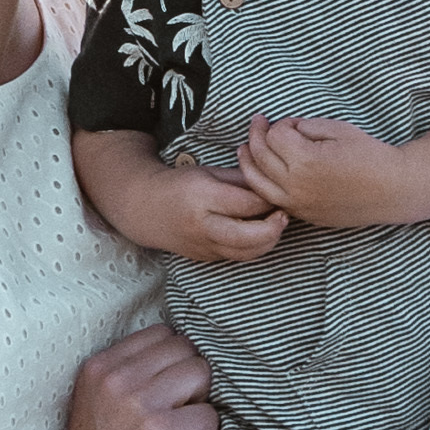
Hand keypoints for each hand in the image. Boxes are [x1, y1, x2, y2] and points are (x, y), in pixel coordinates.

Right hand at [43, 324, 224, 429]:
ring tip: (184, 427)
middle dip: (191, 378)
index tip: (168, 389)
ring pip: (201, 374)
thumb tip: (183, 352)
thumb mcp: (96, 403)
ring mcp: (139, 405)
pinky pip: (209, 415)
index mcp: (98, 366)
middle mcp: (116, 379)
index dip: (174, 360)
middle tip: (180, 409)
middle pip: (184, 349)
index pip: (161, 333)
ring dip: (201, 402)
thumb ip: (128, 373)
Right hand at [120, 152, 291, 264]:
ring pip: (246, 253)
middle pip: (249, 236)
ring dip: (268, 241)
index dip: (269, 200)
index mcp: (203, 197)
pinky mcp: (206, 258)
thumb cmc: (180, 185)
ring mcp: (203, 245)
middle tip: (284, 215)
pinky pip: (237, 257)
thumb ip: (240, 178)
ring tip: (276, 225)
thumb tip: (271, 183)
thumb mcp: (208, 171)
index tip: (278, 193)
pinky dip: (254, 248)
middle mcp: (202, 225)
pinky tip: (260, 234)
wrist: (146, 209)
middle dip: (274, 228)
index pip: (247, 204)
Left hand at [231, 113, 407, 229]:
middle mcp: (296, 186)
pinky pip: (271, 199)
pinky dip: (260, 183)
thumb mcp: (336, 129)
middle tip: (258, 123)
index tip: (293, 122)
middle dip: (256, 136)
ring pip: (256, 182)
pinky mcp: (303, 215)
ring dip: (247, 162)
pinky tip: (261, 171)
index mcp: (305, 161)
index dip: (281, 123)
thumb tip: (284, 130)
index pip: (273, 136)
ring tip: (244, 148)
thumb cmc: (369, 155)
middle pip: (259, 157)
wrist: (392, 190)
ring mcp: (298, 205)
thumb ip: (304, 126)